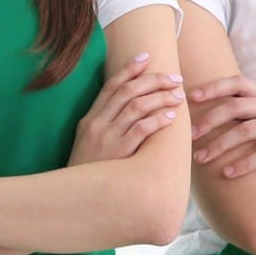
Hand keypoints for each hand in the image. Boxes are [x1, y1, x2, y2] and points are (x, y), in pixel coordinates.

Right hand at [69, 53, 183, 165]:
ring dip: (160, 98)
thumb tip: (129, 110)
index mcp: (89, 119)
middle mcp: (97, 123)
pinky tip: (171, 118)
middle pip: (128, 91)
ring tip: (178, 96)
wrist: (77, 197)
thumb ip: (104, 126)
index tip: (146, 57)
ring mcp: (107, 137)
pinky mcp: (119, 152)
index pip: (111, 86)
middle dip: (153, 81)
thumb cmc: (88, 171)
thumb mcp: (88, 143)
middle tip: (174, 79)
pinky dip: (157, 120)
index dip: (129, 70)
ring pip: (137, 106)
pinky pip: (141, 129)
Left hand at [187, 76, 255, 184]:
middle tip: (189, 136)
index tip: (189, 97)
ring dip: (221, 144)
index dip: (213, 88)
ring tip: (201, 159)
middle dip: (209, 119)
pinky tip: (229, 174)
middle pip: (237, 105)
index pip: (239, 83)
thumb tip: (229, 125)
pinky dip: (245, 163)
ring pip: (247, 130)